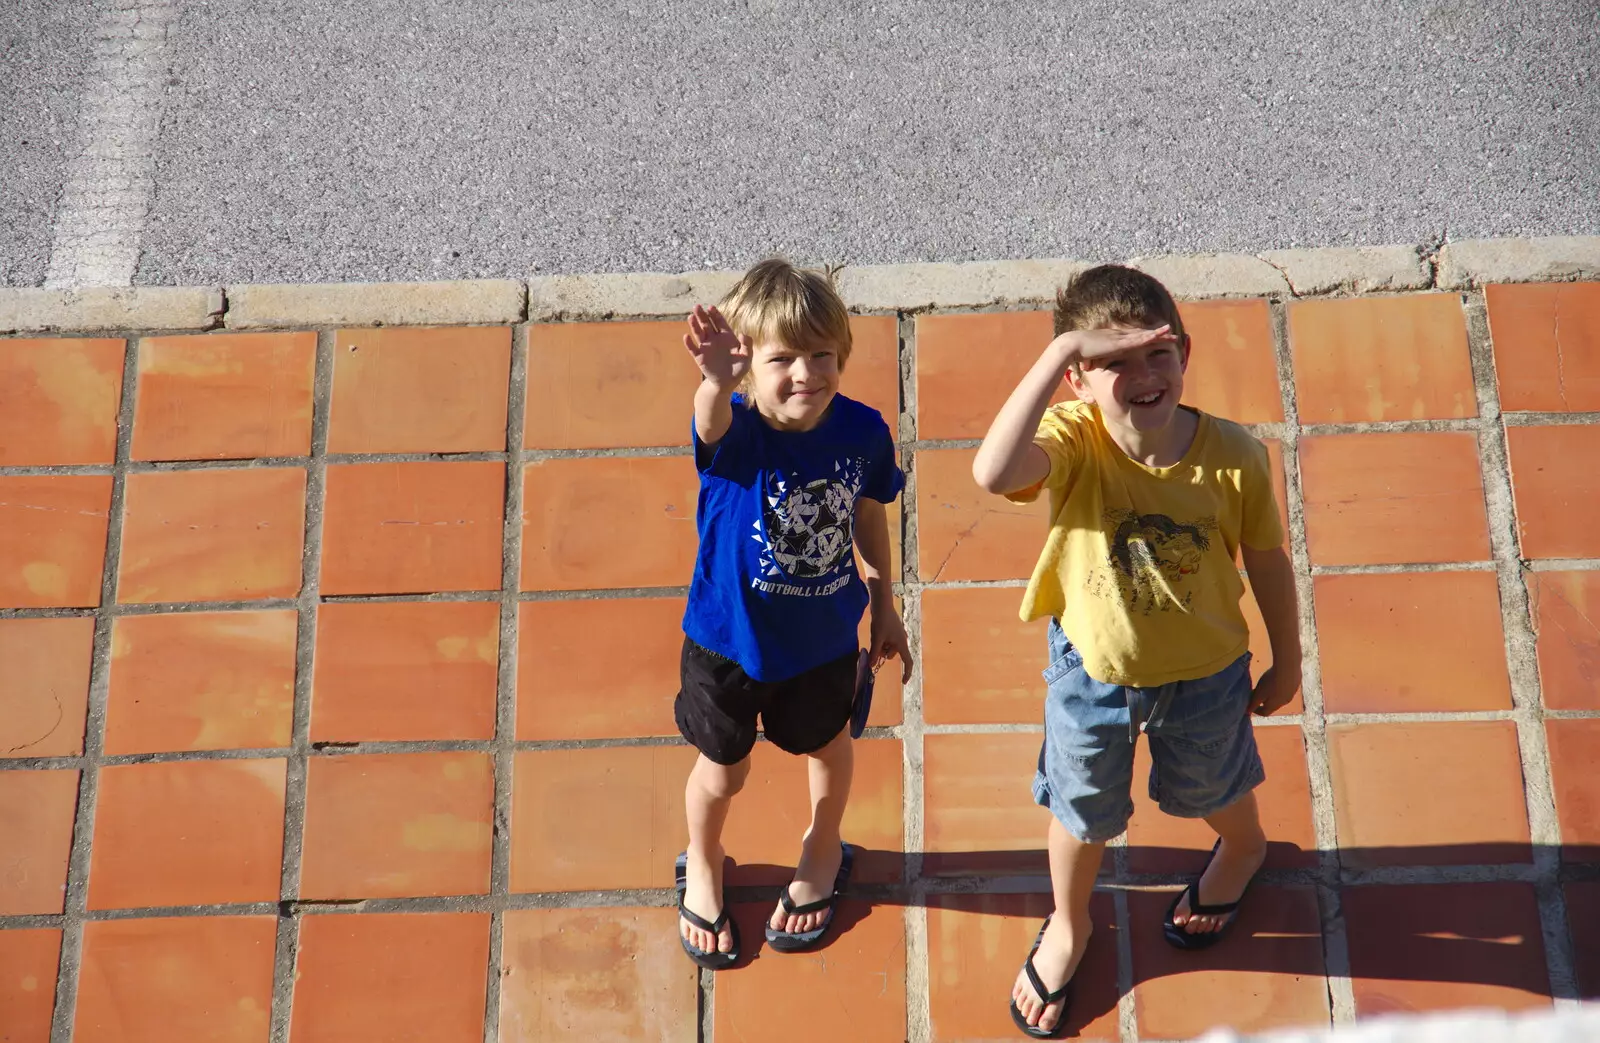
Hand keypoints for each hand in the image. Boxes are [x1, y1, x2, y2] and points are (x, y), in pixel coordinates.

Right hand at [683, 304, 750, 389]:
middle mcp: (714, 339)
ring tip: (691, 317)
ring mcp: (706, 347)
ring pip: (699, 333)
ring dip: (694, 325)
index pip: (719, 322)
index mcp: (726, 336)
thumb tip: (742, 334)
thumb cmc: (739, 368)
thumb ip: (747, 345)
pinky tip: (686, 336)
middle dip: (702, 315)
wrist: (727, 382)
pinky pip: (693, 348)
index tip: (710, 307)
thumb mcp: (747, 357)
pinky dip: (689, 343)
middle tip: (697, 306)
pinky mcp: (699, 356)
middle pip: (707, 324)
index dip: (715, 314)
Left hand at [868, 607, 913, 683]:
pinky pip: (888, 641)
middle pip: (892, 654)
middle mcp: (902, 640)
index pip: (908, 662)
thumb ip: (874, 653)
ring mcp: (898, 635)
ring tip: (875, 635)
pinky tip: (877, 632)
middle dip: (882, 653)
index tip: (903, 682)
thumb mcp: (876, 639)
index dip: (907, 673)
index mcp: (902, 644)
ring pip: (888, 648)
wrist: (882, 604)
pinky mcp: (893, 631)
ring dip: (881, 646)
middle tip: (875, 645)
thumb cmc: (881, 621)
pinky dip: (882, 641)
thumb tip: (871, 666)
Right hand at [1048, 324, 1178, 367]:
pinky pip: (1139, 339)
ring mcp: (1120, 338)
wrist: (1071, 346)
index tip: (1153, 337)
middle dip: (1155, 333)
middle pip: (1141, 334)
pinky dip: (1151, 336)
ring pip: (1143, 335)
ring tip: (1171, 331)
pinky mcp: (1120, 343)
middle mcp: (1118, 336)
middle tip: (1169, 332)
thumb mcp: (1087, 359)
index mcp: (1112, 340)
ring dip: (1157, 333)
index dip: (1144, 337)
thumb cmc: (1076, 353)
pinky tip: (1160, 335)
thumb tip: (1085, 367)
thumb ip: (1089, 362)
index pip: (1132, 338)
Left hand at [1248, 665, 1300, 716]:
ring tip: (1267, 686)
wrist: (1288, 667)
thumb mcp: (1259, 693)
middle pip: (1273, 706)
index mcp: (1274, 705)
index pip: (1265, 713)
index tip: (1251, 705)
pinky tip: (1278, 678)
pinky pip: (1287, 689)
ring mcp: (1292, 693)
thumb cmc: (1270, 682)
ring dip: (1273, 695)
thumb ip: (1253, 703)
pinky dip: (1281, 687)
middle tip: (1258, 694)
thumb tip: (1248, 712)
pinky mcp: (1296, 684)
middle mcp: (1285, 702)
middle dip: (1264, 702)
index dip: (1257, 711)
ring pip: (1281, 697)